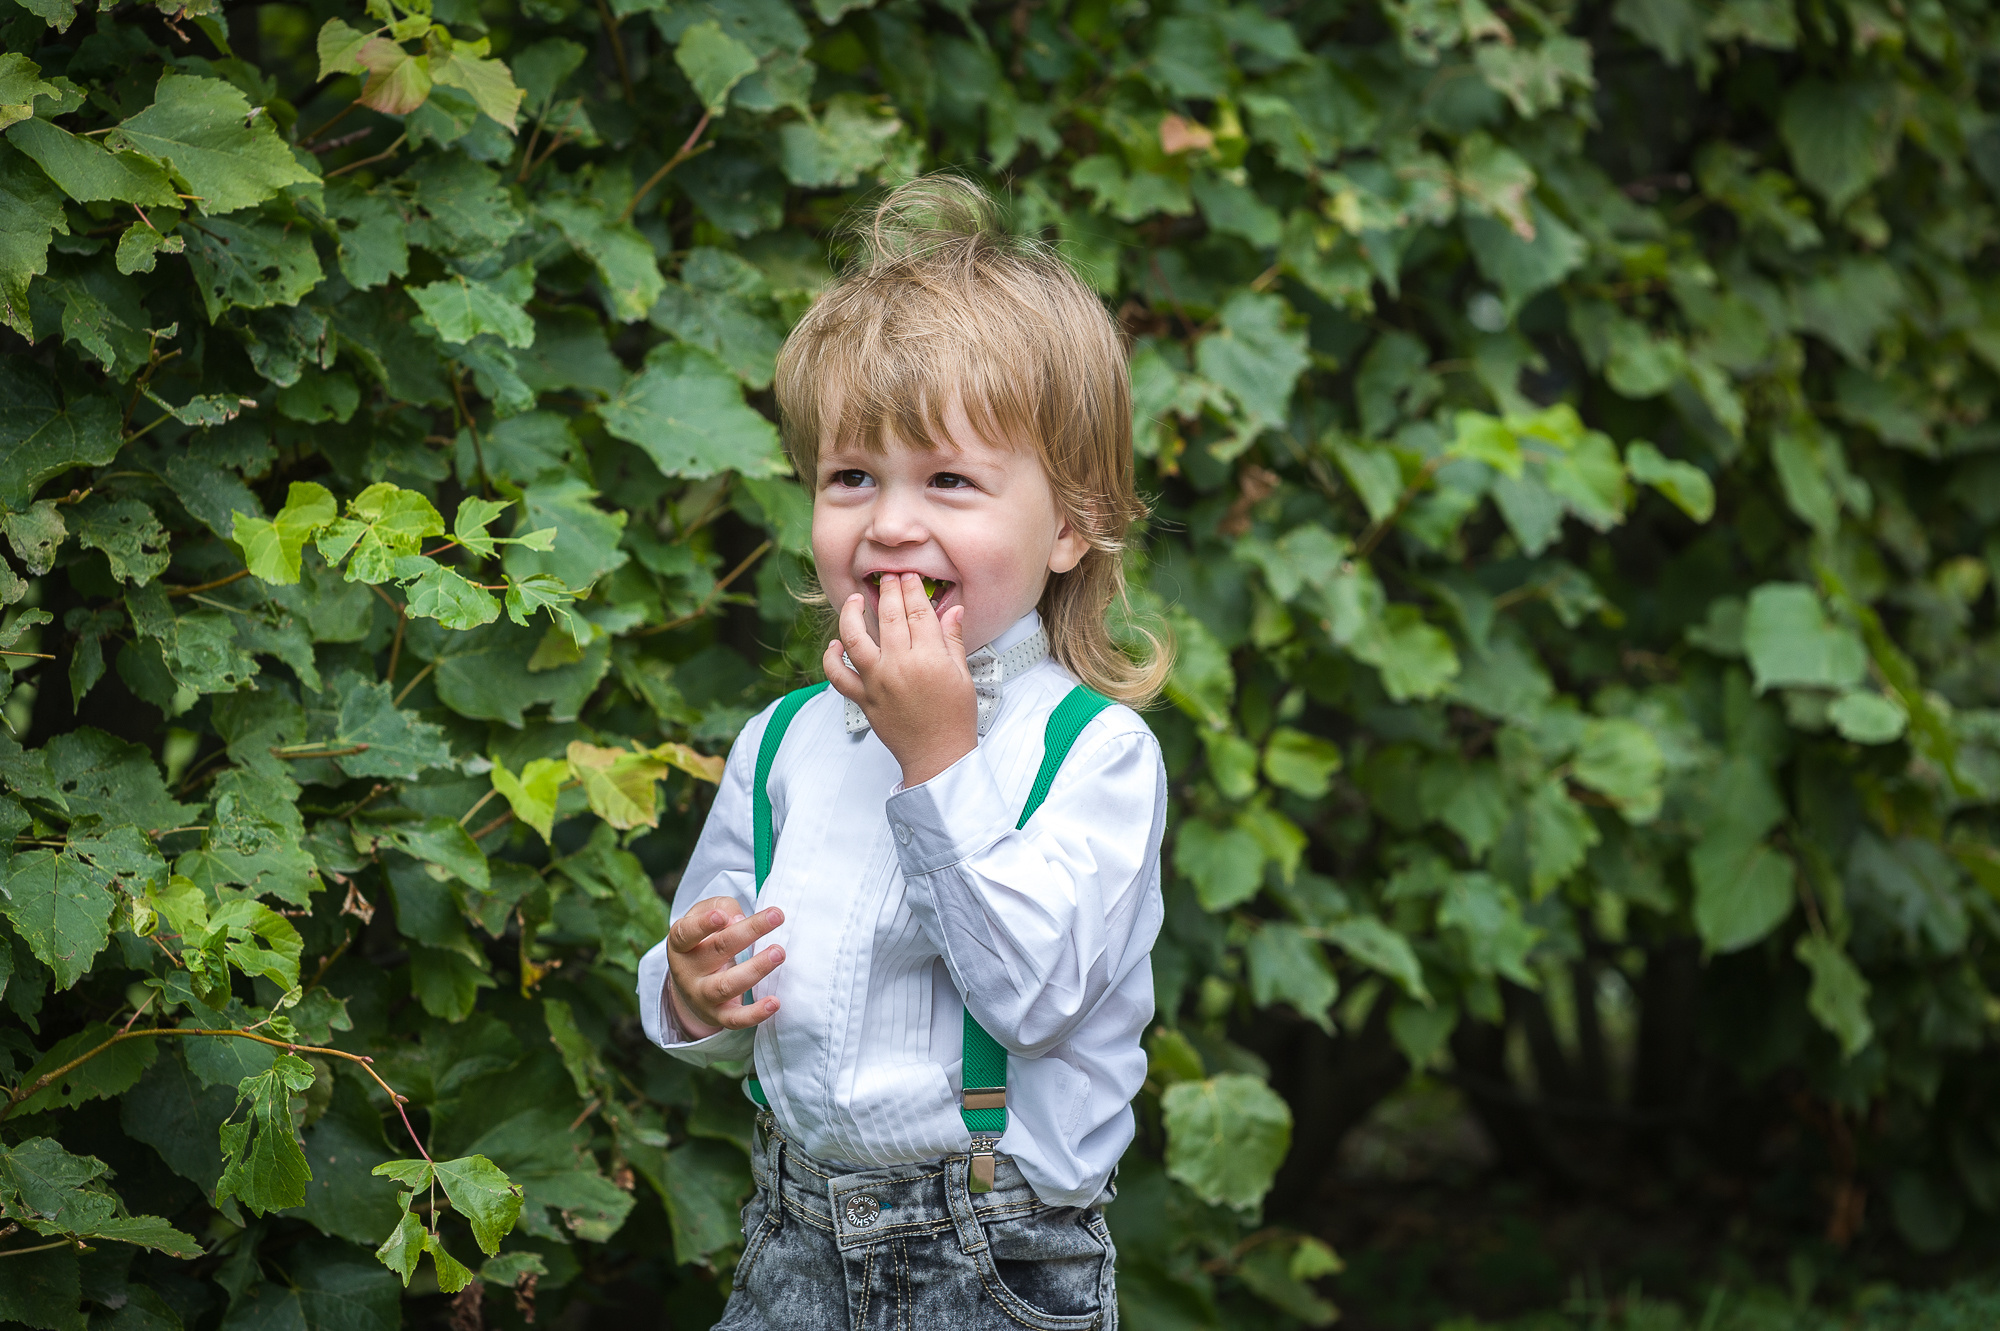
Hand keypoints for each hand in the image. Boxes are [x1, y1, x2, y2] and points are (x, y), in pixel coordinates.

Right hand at [665, 896, 784, 1037]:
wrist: (692, 984)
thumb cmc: (705, 941)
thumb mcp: (707, 917)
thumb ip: (723, 909)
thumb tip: (739, 920)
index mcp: (681, 945)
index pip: (686, 934)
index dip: (702, 925)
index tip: (723, 916)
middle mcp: (687, 972)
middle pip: (717, 950)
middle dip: (748, 932)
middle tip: (777, 916)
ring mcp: (701, 996)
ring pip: (726, 985)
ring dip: (755, 969)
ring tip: (779, 953)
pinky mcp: (718, 1016)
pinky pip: (735, 1019)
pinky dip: (755, 1014)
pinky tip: (774, 1002)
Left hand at [824, 571, 978, 786]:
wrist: (938, 757)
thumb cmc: (954, 718)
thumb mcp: (963, 676)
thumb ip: (953, 640)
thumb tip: (954, 610)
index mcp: (928, 658)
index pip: (917, 611)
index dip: (912, 589)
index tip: (909, 577)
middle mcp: (898, 666)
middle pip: (888, 617)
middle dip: (888, 591)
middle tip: (888, 577)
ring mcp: (877, 682)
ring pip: (855, 638)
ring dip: (852, 614)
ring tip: (855, 599)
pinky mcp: (862, 699)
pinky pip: (837, 676)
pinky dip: (831, 658)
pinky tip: (835, 644)